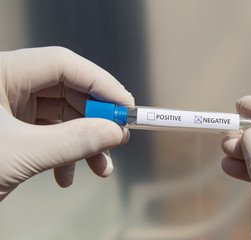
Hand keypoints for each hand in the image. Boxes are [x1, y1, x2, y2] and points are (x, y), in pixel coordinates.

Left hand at [0, 47, 133, 200]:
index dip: (100, 83)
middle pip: (67, 91)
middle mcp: (7, 85)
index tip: (125, 105)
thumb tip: (114, 132)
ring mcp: (10, 108)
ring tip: (101, 167)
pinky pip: (50, 134)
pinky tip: (67, 176)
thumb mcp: (19, 154)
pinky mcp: (13, 129)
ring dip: (85, 143)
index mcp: (1, 73)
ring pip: (62, 116)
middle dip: (95, 119)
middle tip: (117, 139)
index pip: (63, 64)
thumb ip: (72, 141)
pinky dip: (65, 154)